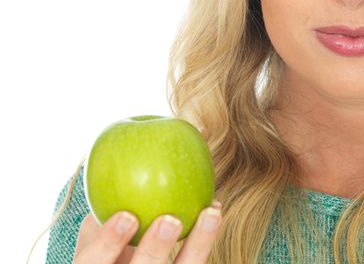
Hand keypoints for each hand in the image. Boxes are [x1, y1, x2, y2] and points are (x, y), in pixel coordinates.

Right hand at [73, 201, 221, 263]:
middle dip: (155, 249)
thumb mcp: (93, 243)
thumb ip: (95, 215)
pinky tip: (213, 210)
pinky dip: (206, 238)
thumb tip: (96, 165)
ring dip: (200, 243)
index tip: (126, 215)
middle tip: (170, 219)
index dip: (108, 243)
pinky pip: (197, 263)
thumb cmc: (106, 256)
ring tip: (211, 212)